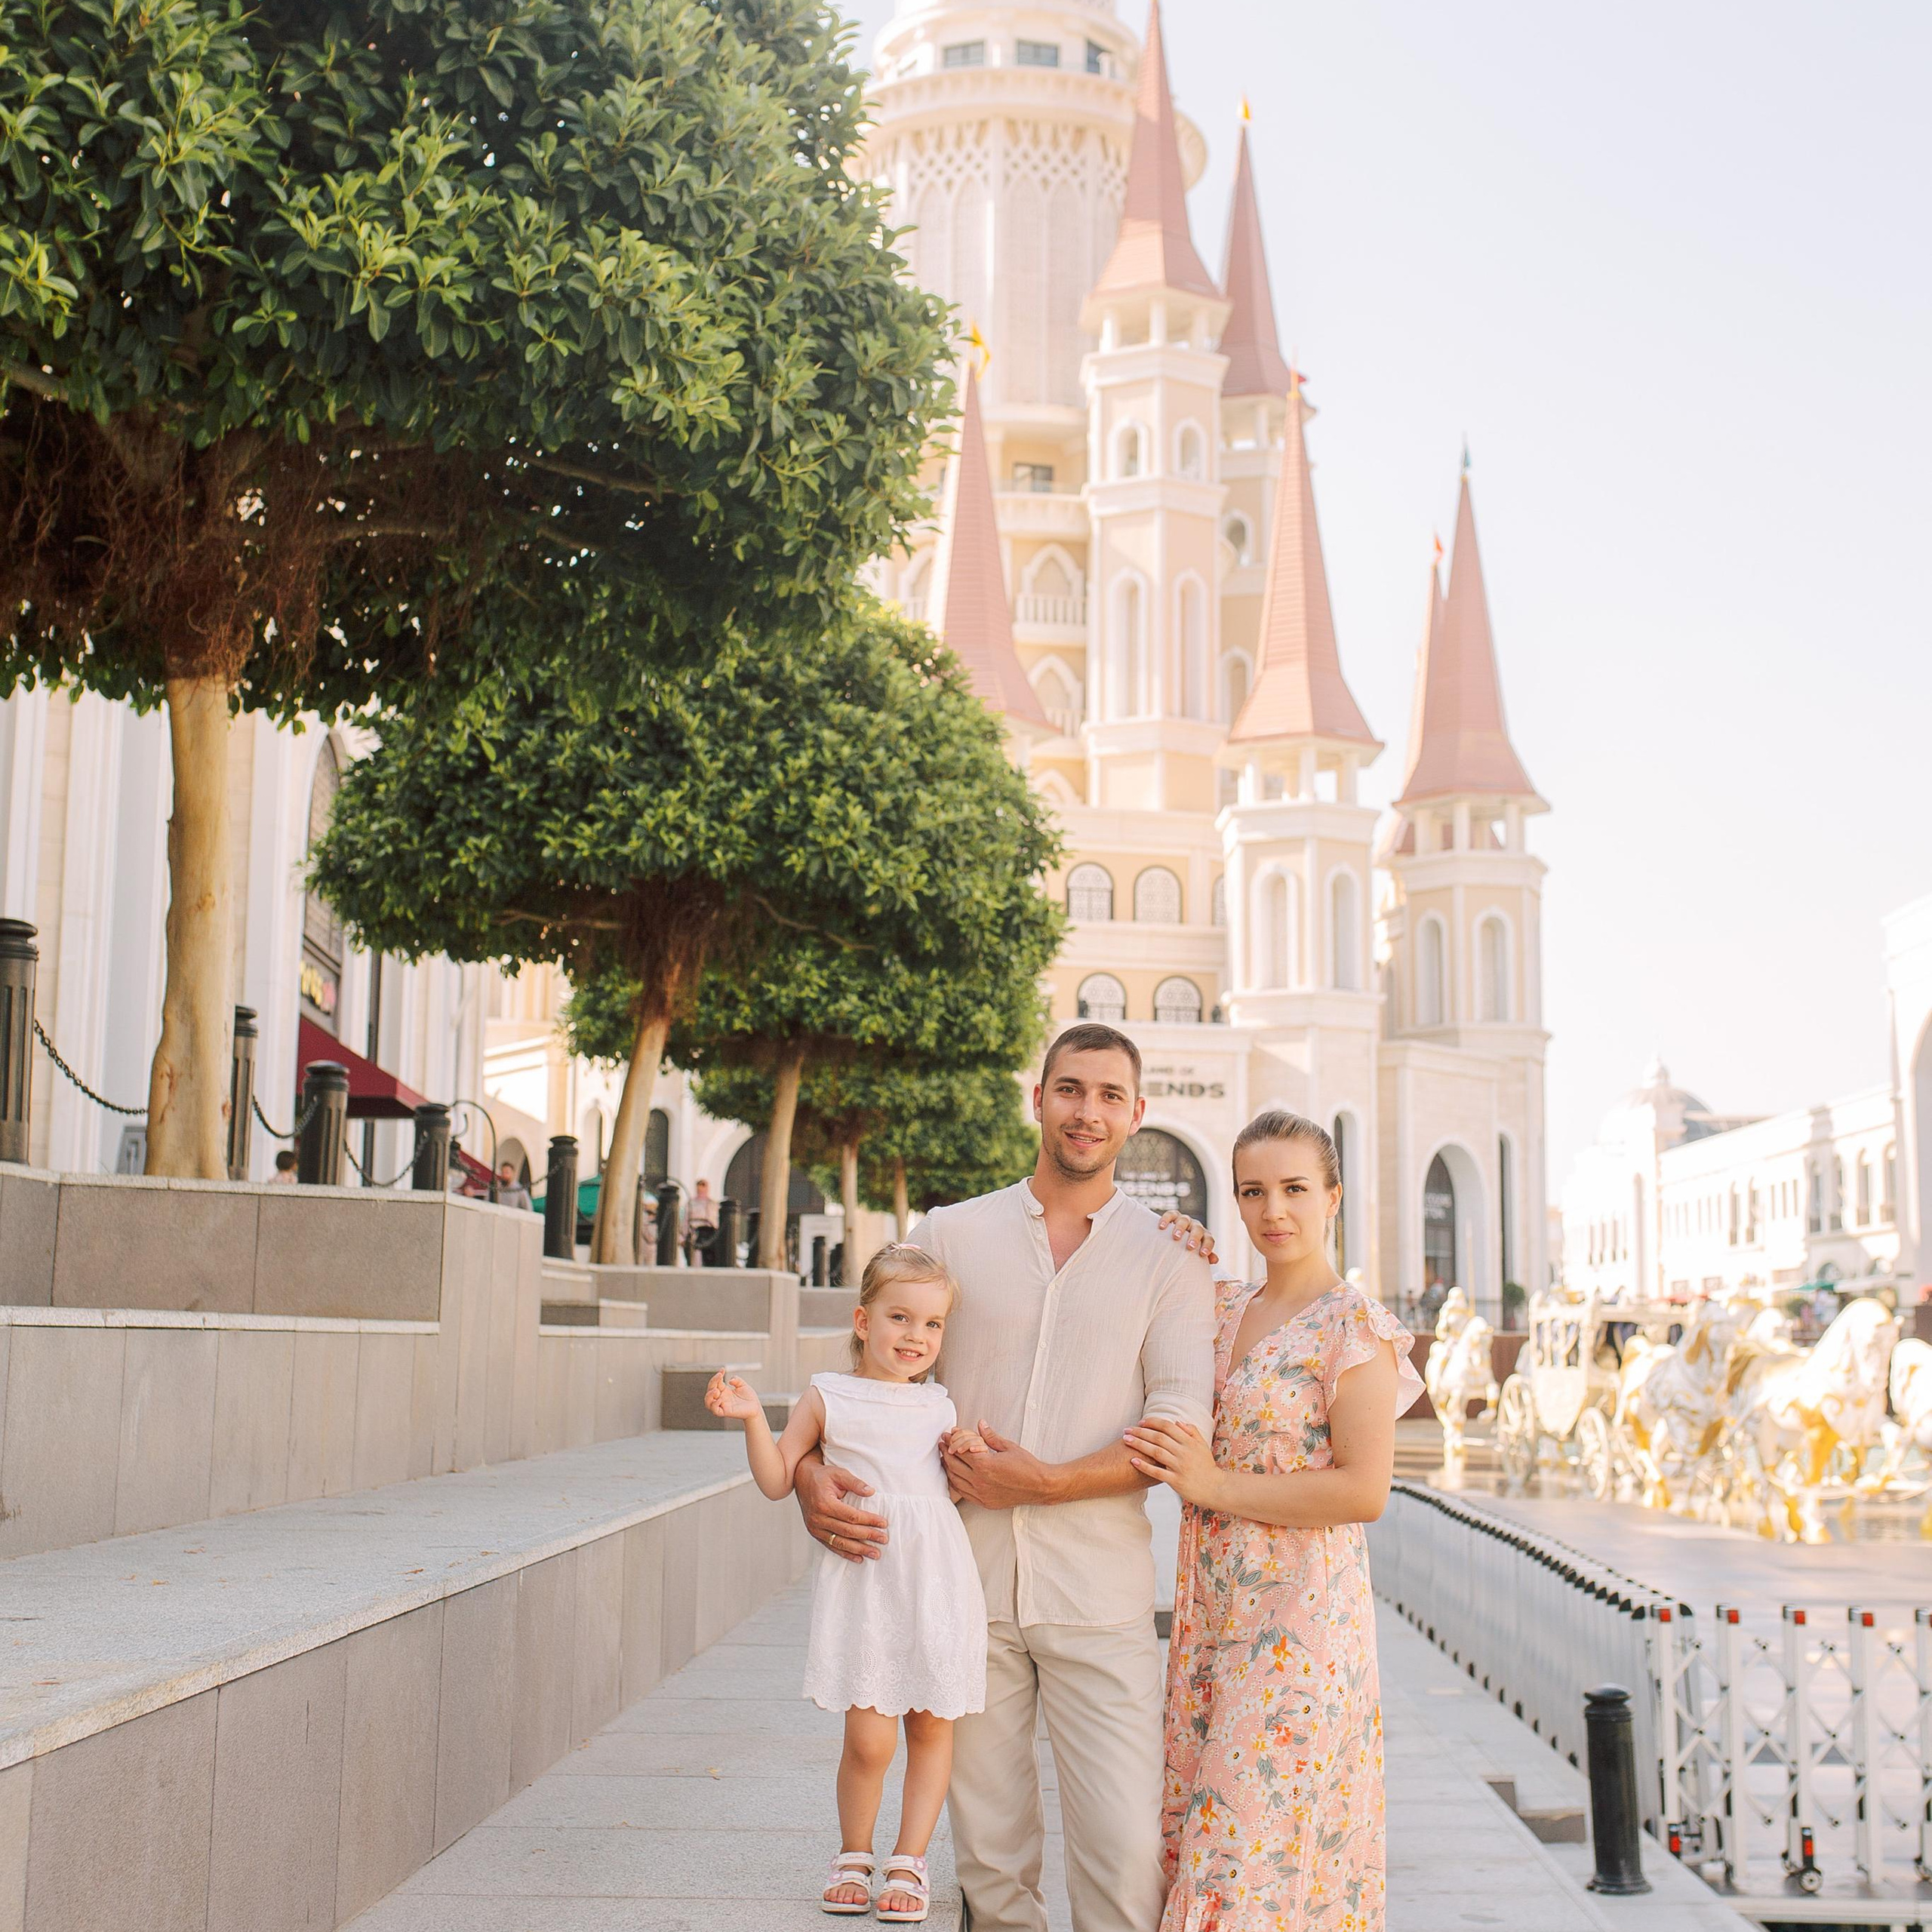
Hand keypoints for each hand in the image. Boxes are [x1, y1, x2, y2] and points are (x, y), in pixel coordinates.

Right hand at [704, 1372, 762, 1421]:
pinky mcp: (725, 1412)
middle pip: (709, 1391)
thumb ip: (736, 1380)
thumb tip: (730, 1380)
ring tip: (716, 1390)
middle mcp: (721, 1397)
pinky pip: (716, 1410)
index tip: (722, 1370)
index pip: (715, 1383)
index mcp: (724, 1390)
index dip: (717, 1376)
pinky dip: (715, 1405)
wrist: (755, 1407)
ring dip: (709, 1395)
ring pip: (708, 1402)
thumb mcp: (742, 1385)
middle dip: (712, 1383)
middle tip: (719, 1376)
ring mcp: (722, 1405)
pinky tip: (720, 1399)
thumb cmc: (749, 1397)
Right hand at [797, 1457, 888, 1562]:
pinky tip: (858, 1558)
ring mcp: (815, 1528)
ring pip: (840, 1542)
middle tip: (884, 1539)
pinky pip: (831, 1546)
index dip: (869, 1521)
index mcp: (825, 1503)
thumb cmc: (821, 1476)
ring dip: (859, 1549)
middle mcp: (818, 1518)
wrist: (801, 1479)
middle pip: (847, 1531)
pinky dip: (845, 1554)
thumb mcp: (839, 1473)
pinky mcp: (814, 1533)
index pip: (851, 1516)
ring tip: (875, 1553)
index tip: (883, 1523)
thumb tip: (871, 1492)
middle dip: (868, 1536)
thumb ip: (855, 1483)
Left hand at [945, 1423, 1059, 1510]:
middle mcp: (980, 1481)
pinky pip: (963, 1493)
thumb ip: (990, 1437)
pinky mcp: (984, 1502)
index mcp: (985, 1465)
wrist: (1039, 1486)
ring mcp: (981, 1494)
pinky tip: (954, 1475)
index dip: (953, 1440)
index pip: (961, 1450)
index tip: (948, 1433)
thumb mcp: (1008, 1447)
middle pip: (954, 1464)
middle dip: (946, 1451)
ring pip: (955, 1480)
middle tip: (942, 1442)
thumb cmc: (1026, 1466)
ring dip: (948, 1467)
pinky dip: (955, 1483)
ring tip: (945, 1457)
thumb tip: (980, 1424)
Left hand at [1124, 1418, 1221, 1507]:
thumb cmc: (1207, 1467)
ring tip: (1126, 1440)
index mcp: (1189, 1442)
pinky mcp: (1176, 1481)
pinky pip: (1157, 1472)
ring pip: (1156, 1452)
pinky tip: (1133, 1461)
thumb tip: (1177, 1421)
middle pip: (1158, 1437)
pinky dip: (1144, 1466)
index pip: (1167, 1426)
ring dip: (1139, 1444)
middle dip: (1140, 1432)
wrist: (1216, 1488)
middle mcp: (1183, 1452)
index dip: (1153, 1422)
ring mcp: (1179, 1467)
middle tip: (1126, 1429)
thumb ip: (1192, 1431)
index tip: (1141, 1422)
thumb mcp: (1203, 1446)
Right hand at [1157, 1211, 1218, 1266]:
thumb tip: (1215, 1259)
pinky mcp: (1173, 1215)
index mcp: (1203, 1236)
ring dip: (1181, 1228)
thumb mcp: (1196, 1253)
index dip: (1207, 1246)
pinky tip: (1162, 1227)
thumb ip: (1206, 1257)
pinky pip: (1170, 1214)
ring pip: (1184, 1220)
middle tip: (1190, 1246)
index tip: (1203, 1254)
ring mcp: (1185, 1220)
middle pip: (1198, 1229)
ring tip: (1175, 1237)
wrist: (1177, 1237)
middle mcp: (1195, 1226)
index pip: (1209, 1239)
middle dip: (1194, 1238)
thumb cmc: (1187, 1248)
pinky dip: (1166, 1219)